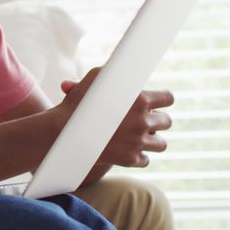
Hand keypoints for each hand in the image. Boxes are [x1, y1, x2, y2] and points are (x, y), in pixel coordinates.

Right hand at [59, 67, 173, 167]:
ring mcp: (138, 142)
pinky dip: (139, 156)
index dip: (164, 99)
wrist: (62, 132)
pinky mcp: (130, 159)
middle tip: (145, 120)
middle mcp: (143, 121)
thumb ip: (111, 76)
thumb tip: (119, 70)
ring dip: (152, 140)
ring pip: (161, 144)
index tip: (161, 101)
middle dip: (157, 120)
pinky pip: (146, 159)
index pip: (168, 98)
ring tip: (140, 137)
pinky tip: (128, 150)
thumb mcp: (93, 81)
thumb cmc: (76, 103)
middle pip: (167, 121)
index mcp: (139, 99)